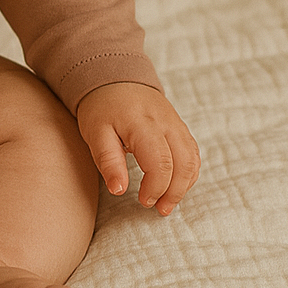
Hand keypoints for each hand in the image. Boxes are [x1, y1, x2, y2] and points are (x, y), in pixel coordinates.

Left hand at [76, 83, 199, 215]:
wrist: (113, 79)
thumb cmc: (102, 109)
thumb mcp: (95, 132)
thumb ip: (108, 160)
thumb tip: (118, 190)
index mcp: (142, 123)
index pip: (160, 162)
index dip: (156, 188)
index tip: (142, 201)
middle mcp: (165, 122)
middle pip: (183, 163)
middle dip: (174, 192)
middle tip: (159, 209)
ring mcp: (176, 123)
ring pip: (192, 160)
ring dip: (184, 185)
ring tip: (167, 202)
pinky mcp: (180, 126)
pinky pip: (193, 153)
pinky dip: (188, 173)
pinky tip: (175, 185)